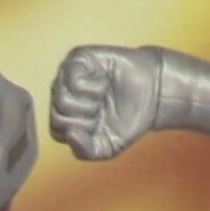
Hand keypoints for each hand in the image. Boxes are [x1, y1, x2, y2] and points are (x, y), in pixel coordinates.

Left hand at [49, 45, 168, 160]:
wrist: (152, 95)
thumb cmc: (127, 119)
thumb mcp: (107, 147)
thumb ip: (85, 151)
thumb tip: (70, 134)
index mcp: (65, 115)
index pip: (57, 131)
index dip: (83, 133)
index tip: (100, 124)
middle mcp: (61, 93)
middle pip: (57, 116)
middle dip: (86, 120)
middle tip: (102, 110)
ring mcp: (67, 75)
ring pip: (62, 99)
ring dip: (90, 103)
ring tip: (102, 96)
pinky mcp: (78, 59)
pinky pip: (72, 80)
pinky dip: (92, 87)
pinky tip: (103, 83)